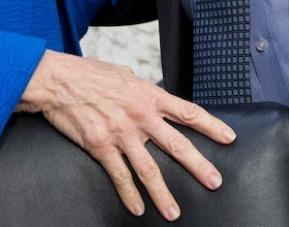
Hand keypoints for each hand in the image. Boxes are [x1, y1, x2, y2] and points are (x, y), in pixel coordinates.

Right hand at [17, 51, 233, 220]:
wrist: (59, 80)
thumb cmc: (91, 74)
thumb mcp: (126, 75)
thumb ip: (143, 90)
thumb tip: (154, 98)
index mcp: (150, 95)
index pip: (188, 112)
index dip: (211, 126)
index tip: (229, 138)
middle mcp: (140, 116)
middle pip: (177, 144)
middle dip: (199, 165)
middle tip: (214, 181)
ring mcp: (121, 133)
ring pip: (148, 169)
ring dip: (163, 194)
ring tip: (174, 212)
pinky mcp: (100, 146)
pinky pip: (119, 176)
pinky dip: (129, 195)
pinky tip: (137, 209)